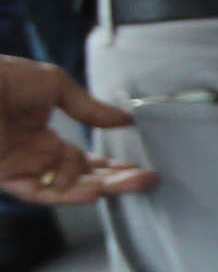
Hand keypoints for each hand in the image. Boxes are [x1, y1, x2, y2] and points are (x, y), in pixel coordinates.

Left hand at [0, 58, 151, 206]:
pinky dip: (68, 194)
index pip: (82, 160)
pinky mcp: (5, 175)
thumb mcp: (53, 84)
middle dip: (115, 180)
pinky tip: (95, 191)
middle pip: (80, 178)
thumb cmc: (4, 77)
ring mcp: (19, 168)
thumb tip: (124, 120)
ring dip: (101, 188)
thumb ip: (88, 107)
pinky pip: (40, 193)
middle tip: (148, 179)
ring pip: (65, 188)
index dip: (110, 166)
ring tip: (134, 184)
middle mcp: (32, 157)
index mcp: (41, 136)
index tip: (139, 167)